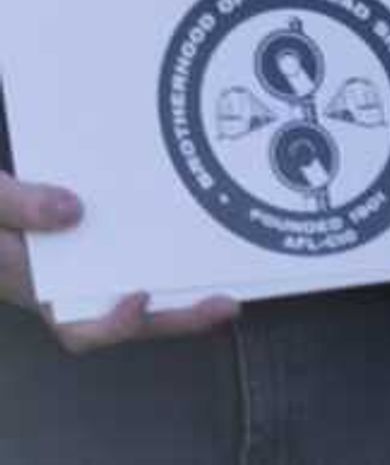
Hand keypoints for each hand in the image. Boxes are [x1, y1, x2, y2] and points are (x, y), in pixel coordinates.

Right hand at [0, 172, 235, 353]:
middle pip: (124, 318)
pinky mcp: (93, 247)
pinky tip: (199, 236)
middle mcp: (63, 286)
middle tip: (224, 306)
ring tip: (226, 288)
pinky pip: (134, 259)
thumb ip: (19, 205)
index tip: (139, 298)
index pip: (76, 327)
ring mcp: (80, 270)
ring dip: (178, 291)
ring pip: (135, 290)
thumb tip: (72, 212)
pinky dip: (164, 255)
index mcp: (33, 284)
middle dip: (174, 318)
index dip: (112, 327)